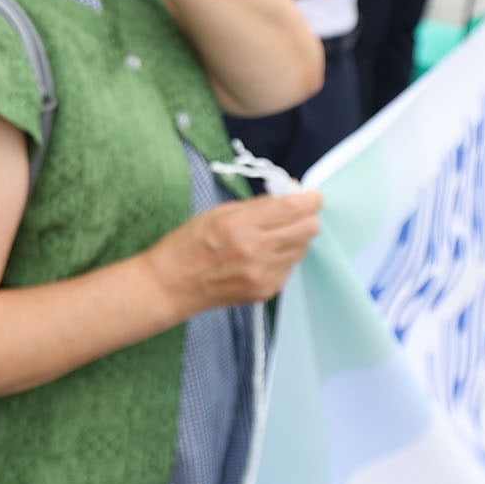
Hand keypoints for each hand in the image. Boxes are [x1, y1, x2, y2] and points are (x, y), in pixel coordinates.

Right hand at [145, 190, 321, 314]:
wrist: (172, 285)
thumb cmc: (189, 243)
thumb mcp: (218, 212)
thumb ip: (257, 205)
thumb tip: (290, 194)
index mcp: (241, 224)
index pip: (293, 208)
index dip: (310, 199)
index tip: (312, 196)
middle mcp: (256, 250)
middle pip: (308, 229)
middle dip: (306, 218)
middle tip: (295, 215)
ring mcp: (263, 273)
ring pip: (303, 248)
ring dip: (294, 238)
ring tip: (272, 237)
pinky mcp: (266, 290)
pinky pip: (290, 267)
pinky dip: (283, 257)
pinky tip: (263, 256)